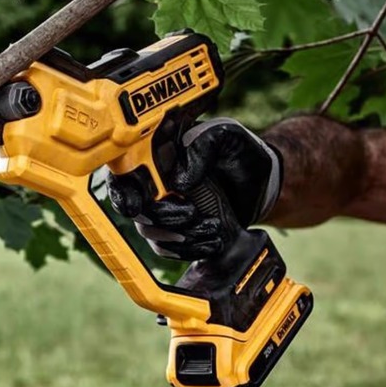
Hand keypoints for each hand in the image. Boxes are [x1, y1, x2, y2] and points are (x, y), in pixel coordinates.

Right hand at [107, 118, 281, 260]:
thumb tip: (179, 180)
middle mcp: (154, 183)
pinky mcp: (176, 230)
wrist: (264, 182)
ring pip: (151, 232)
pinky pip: (168, 248)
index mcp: (157, 154)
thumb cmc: (241, 151)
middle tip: (191, 213)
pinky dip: (189, 250)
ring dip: (180, 237)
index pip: (123, 172)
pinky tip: (213, 241)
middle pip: (134, 209)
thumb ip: (203, 146)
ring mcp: (163, 209)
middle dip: (160, 217)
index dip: (122, 191)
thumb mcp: (226, 136)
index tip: (136, 205)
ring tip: (213, 228)